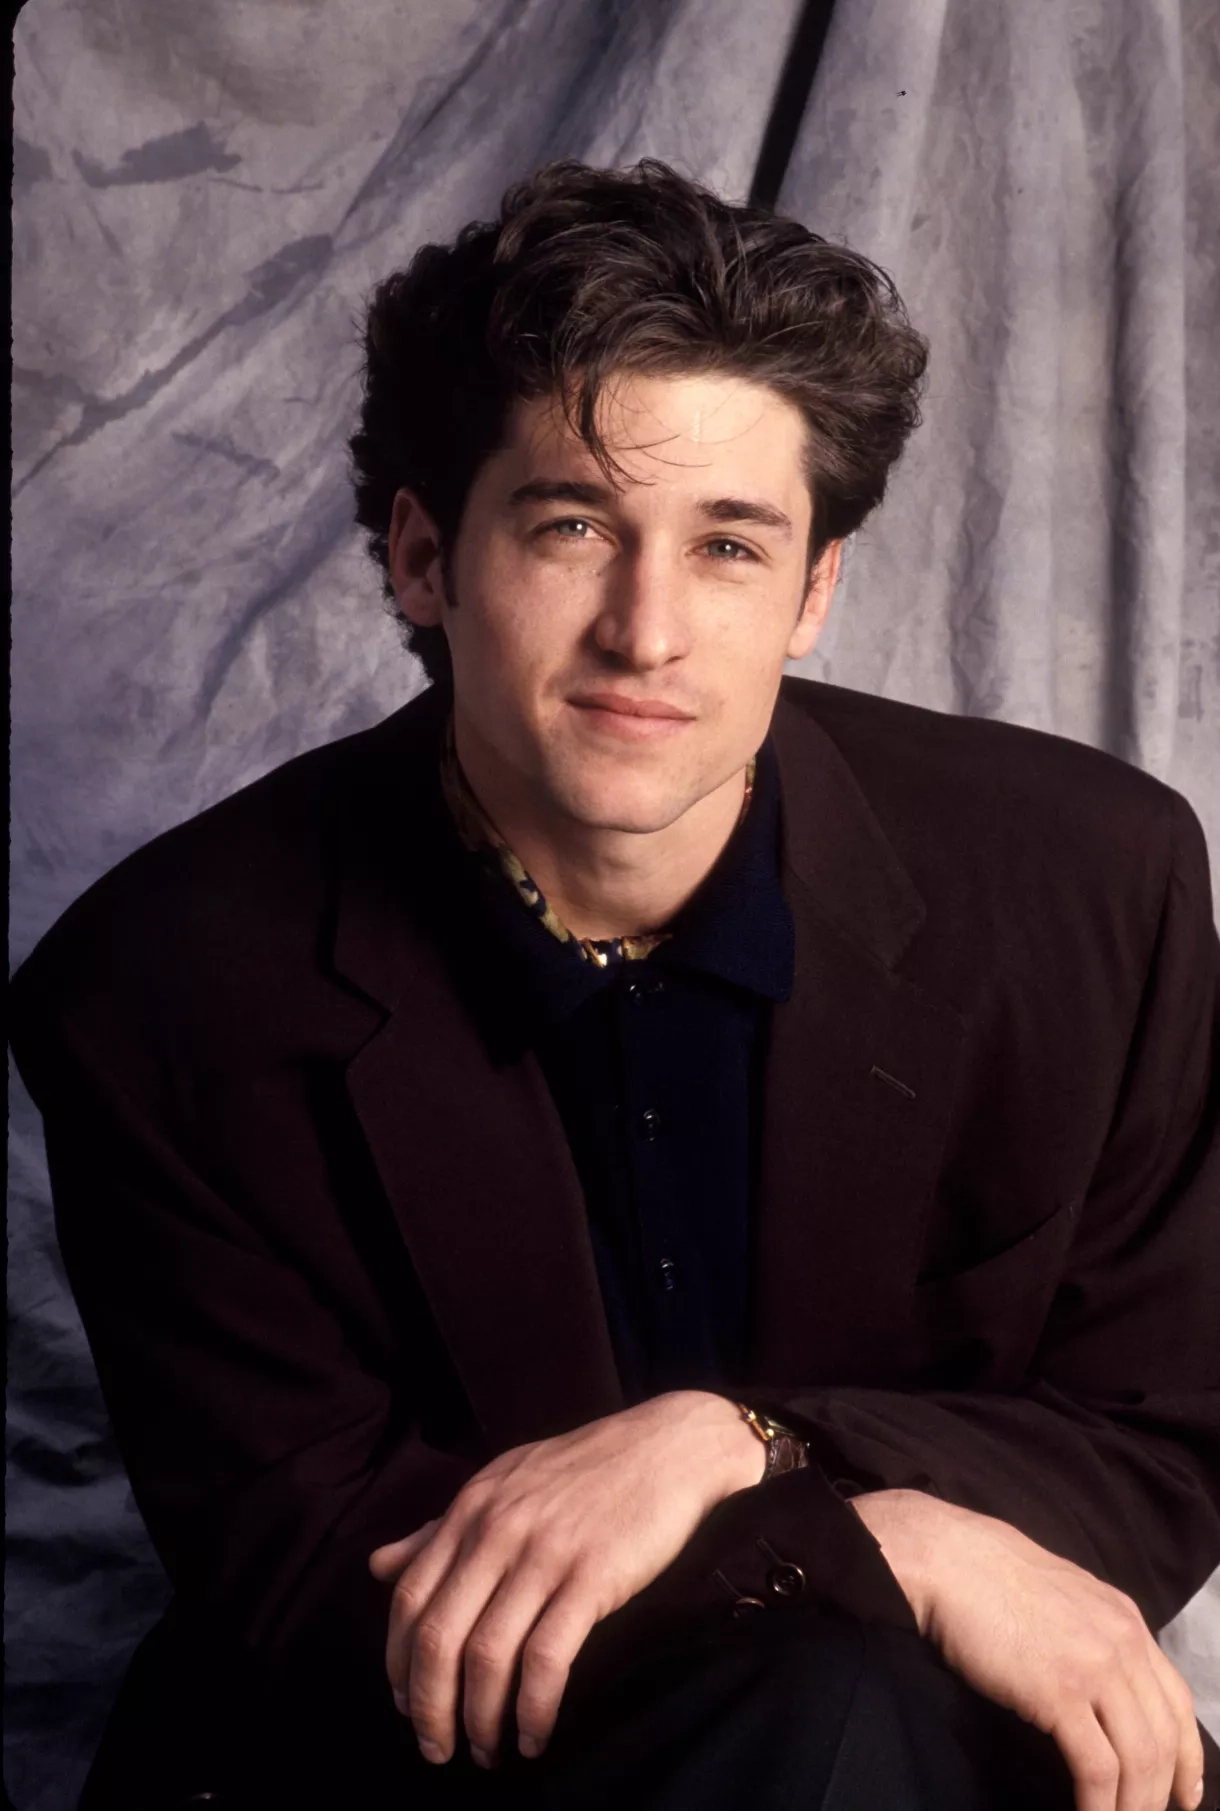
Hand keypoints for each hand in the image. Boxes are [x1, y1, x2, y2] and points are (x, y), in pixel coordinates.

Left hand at [367, 1390, 762, 1770]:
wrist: (669, 1445)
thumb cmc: (587, 1467)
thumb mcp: (503, 1482)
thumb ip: (440, 1529)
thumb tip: (379, 1566)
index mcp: (471, 1509)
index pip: (409, 1598)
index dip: (399, 1663)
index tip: (407, 1705)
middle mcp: (496, 1531)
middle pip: (438, 1637)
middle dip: (430, 1708)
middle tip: (438, 1749)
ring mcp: (543, 1554)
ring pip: (487, 1656)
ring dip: (480, 1719)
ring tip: (487, 1751)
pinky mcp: (591, 1578)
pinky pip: (547, 1659)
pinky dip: (533, 1709)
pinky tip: (536, 1735)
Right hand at [850, 1489, 1204, 1810]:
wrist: (950, 1560)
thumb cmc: (990, 1577)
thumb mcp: (1064, 1598)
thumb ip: (1092, 1633)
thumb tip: (1099, 1682)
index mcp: (1125, 1620)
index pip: (1177, 1700)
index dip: (1187, 1756)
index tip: (1183, 1794)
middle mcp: (1123, 1643)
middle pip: (1164, 1737)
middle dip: (1160, 1792)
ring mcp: (1095, 1667)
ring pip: (1140, 1759)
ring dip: (1133, 1806)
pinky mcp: (1061, 1692)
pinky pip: (1097, 1767)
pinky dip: (1100, 1806)